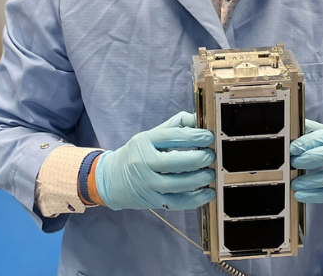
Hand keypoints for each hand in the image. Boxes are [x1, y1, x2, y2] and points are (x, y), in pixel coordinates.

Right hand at [94, 111, 215, 210]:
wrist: (112, 179)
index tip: (209, 137)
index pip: (169, 137)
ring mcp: (147, 184)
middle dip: (196, 159)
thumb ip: (176, 125)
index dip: (192, 136)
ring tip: (211, 174)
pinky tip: (208, 192)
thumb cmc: (139, 153)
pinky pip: (176, 202)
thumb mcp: (152, 135)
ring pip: (174, 185)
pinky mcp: (153, 201)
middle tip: (211, 156)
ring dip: (198, 180)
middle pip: (171, 162)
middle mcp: (143, 162)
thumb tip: (200, 119)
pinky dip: (195, 199)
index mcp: (144, 141)